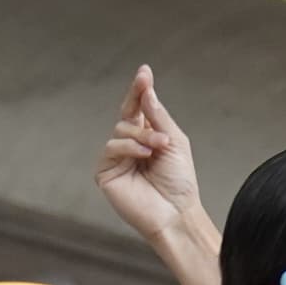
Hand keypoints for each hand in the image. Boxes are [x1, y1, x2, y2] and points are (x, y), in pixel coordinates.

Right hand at [95, 65, 209, 256]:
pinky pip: (112, 146)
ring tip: (159, 148)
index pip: (138, 108)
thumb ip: (158, 116)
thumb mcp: (175, 141)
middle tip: (161, 129)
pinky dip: (129, 147)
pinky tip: (145, 154)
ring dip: (143, 135)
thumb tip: (146, 90)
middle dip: (144, 114)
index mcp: (147, 136)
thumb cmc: (179, 182)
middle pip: (127, 114)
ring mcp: (117, 158)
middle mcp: (130, 145)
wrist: (176, 213)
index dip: (139, 89)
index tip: (144, 72)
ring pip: (121, 129)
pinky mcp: (106, 172)